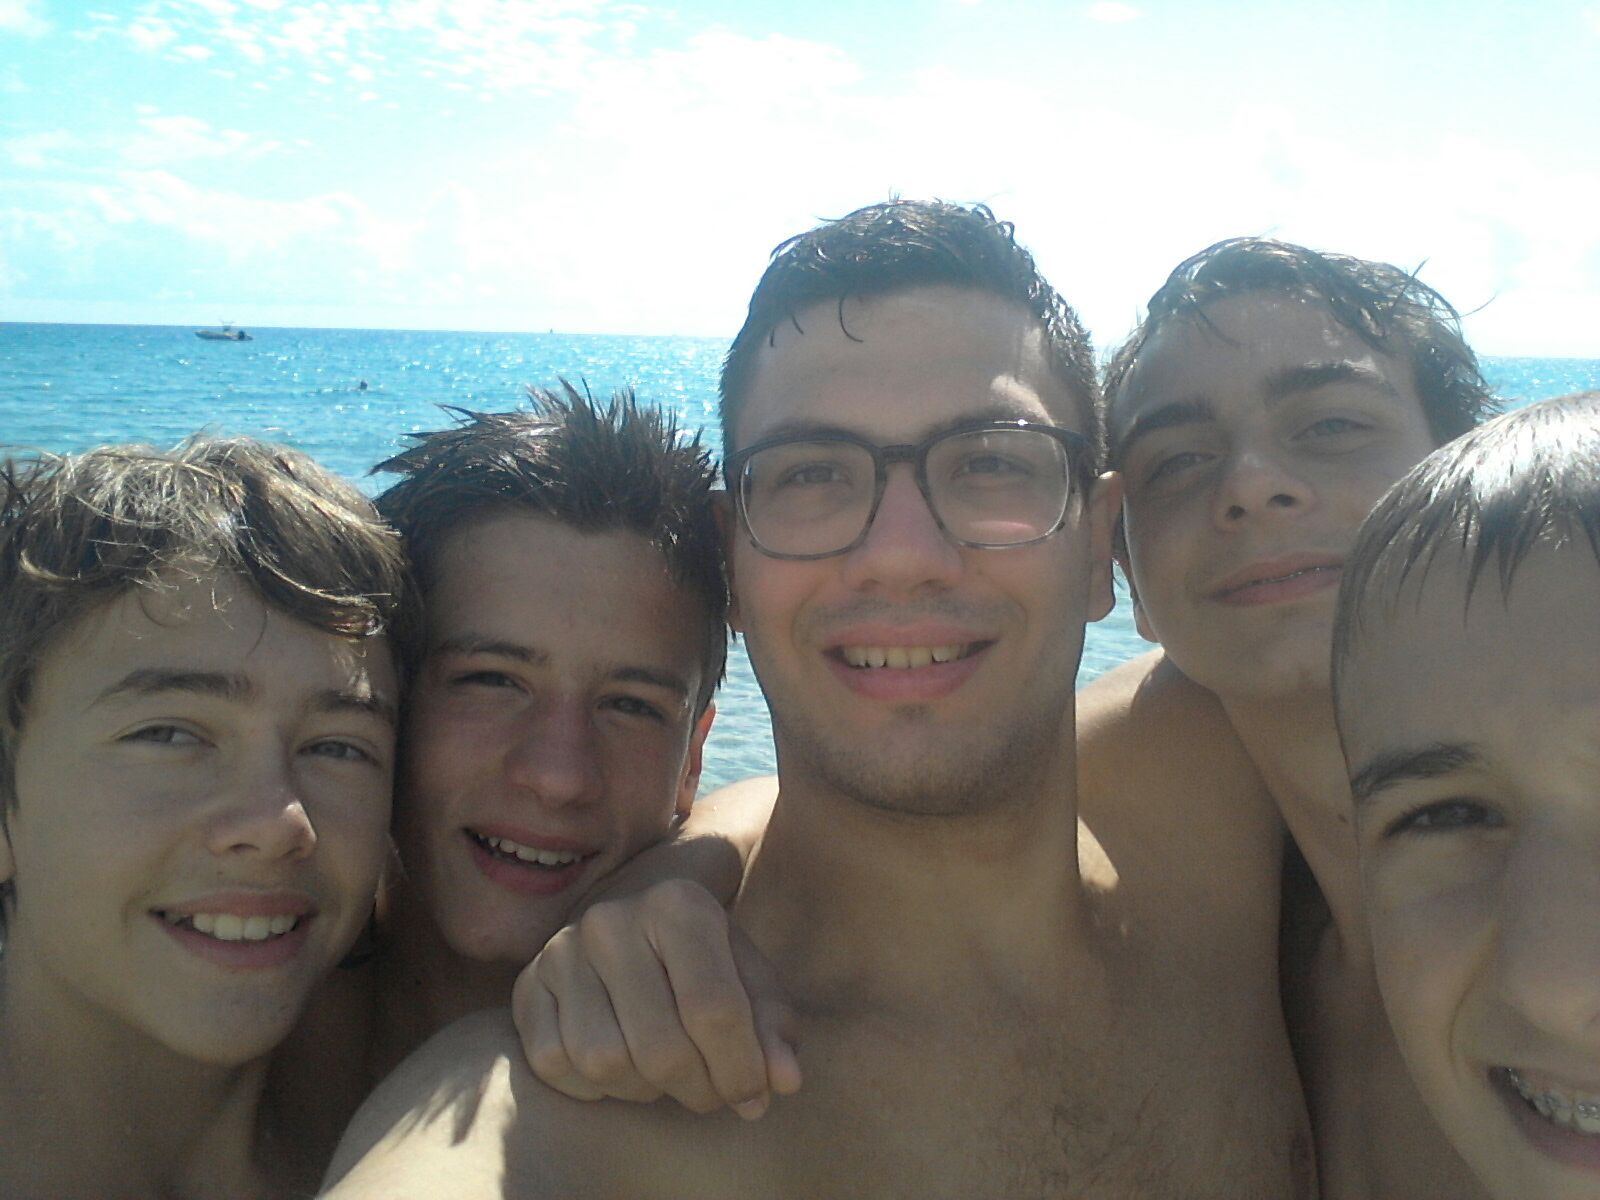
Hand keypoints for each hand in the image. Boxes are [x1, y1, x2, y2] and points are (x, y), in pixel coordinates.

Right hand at [513, 878, 801, 1117]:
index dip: (741, 1067)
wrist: (637, 906)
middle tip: (714, 1092)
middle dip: (698, 1088)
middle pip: (659, 1046)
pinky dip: (592, 1085)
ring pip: (604, 1062)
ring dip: (645, 1089)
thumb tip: (783, 1082)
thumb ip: (773, 1026)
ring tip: (668, 1073)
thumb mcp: (748, 973)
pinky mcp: (526, 984)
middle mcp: (611, 920)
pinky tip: (621, 1065)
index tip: (754, 1094)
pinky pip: (554, 1064)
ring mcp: (561, 951)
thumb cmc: (703, 950)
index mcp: (677, 905)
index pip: (713, 1008)